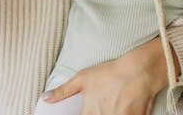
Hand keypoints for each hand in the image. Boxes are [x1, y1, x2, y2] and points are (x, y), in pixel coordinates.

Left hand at [42, 38, 175, 114]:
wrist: (138, 71)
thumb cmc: (109, 73)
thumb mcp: (82, 78)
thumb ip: (62, 91)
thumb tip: (44, 98)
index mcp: (89, 112)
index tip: (87, 111)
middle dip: (99, 113)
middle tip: (102, 106)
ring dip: (109, 113)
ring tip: (111, 105)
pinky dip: (122, 114)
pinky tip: (121, 108)